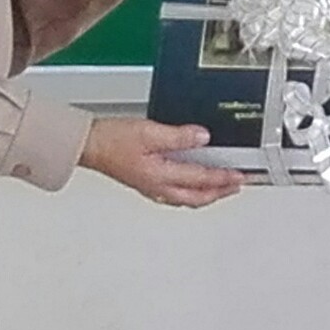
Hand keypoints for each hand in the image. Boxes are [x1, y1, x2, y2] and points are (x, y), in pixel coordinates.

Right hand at [80, 116, 245, 207]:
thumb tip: (202, 138)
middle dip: (220, 192)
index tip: (240, 175)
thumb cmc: (112, 140)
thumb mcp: (149, 131)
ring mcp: (152, 188)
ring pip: (188, 198)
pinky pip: (176, 194)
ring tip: (222, 187)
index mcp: (161, 177)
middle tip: (237, 186)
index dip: (224, 177)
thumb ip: (178, 137)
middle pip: (198, 197)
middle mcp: (158, 187)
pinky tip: (192, 185)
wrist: (89, 145)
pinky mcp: (146, 183)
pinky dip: (191, 191)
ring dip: (208, 194)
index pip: (201, 179)